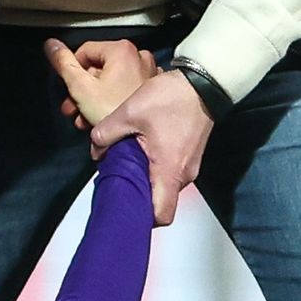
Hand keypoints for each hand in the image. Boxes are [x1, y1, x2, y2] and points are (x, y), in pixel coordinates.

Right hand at [43, 36, 157, 129]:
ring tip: (84, 119)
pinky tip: (102, 118)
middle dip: (81, 90)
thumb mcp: (80, 87)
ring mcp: (147, 73)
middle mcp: (138, 56)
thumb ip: (63, 63)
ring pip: (110, 81)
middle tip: (72, 108)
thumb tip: (51, 44)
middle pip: (98, 68)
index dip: (72, 71)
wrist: (138, 141)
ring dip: (93, 98)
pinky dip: (111, 100)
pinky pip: (124, 89)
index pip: (85, 51)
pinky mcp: (150, 90)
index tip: (68, 89)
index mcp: (121, 50)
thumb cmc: (111, 111)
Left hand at [91, 66, 211, 228]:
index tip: (125, 205)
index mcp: (169, 171)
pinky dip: (156, 168)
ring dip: (147, 179)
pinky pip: (170, 172)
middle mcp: (183, 175)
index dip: (142, 217)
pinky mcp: (190, 157)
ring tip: (128, 160)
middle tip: (118, 180)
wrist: (203, 82)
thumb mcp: (130, 112)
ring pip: (165, 186)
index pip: (161, 215)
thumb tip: (96, 150)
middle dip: (139, 196)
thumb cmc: (171, 98)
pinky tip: (143, 150)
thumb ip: (106, 133)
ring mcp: (190, 167)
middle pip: (160, 202)